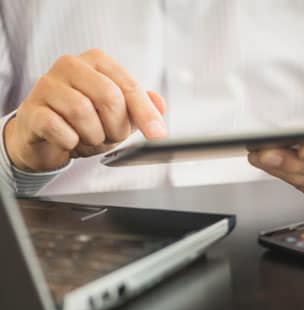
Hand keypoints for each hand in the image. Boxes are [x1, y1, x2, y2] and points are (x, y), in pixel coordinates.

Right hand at [4, 48, 167, 171]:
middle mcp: (70, 65)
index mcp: (96, 61)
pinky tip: (69, 140)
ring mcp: (47, 85)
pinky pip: (58, 128)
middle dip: (116, 126)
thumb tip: (160, 105)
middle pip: (108, 97)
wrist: (46, 138)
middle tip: (110, 136)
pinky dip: (71, 142)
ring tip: (89, 137)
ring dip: (93, 136)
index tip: (158, 135)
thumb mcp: (118, 115)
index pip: (128, 86)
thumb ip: (140, 108)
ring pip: (82, 112)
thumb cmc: (84, 122)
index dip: (145, 113)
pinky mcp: (31, 109)